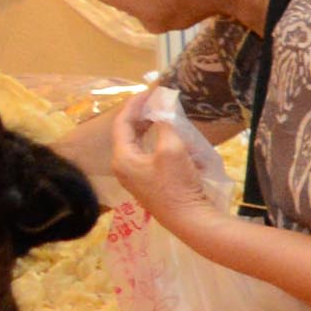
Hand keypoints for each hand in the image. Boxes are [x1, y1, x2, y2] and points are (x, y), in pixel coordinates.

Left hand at [105, 97, 218, 224]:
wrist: (187, 219)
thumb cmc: (176, 184)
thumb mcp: (172, 149)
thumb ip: (164, 126)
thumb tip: (161, 109)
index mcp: (123, 157)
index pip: (122, 123)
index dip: (135, 104)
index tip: (150, 91)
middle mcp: (123, 167)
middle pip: (128, 134)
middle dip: (143, 116)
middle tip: (158, 101)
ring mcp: (134, 177)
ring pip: (139, 145)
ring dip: (153, 130)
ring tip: (167, 117)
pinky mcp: (147, 184)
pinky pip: (149, 156)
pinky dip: (159, 144)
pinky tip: (176, 142)